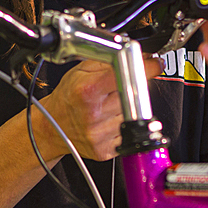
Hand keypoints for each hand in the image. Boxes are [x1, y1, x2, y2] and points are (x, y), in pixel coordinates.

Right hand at [40, 57, 162, 160]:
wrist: (52, 126)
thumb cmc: (67, 97)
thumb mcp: (81, 71)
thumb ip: (110, 61)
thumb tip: (142, 56)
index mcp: (87, 91)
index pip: (126, 75)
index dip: (146, 68)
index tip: (154, 65)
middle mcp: (94, 115)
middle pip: (133, 95)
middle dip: (132, 90)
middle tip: (119, 90)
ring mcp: (100, 135)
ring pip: (133, 115)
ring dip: (128, 109)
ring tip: (109, 107)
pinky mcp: (105, 151)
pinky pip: (128, 134)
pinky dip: (124, 126)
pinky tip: (108, 121)